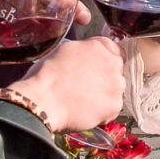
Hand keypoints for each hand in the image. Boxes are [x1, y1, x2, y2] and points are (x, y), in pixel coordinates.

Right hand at [2, 35, 123, 134]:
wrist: (43, 101)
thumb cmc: (46, 76)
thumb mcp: (64, 49)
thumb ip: (84, 49)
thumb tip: (89, 53)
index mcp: (100, 47)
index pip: (113, 50)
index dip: (102, 61)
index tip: (94, 69)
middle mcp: (113, 64)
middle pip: (116, 71)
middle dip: (104, 78)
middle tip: (84, 86)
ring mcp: (116, 86)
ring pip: (115, 90)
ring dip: (104, 94)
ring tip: (82, 99)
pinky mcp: (115, 106)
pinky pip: (112, 108)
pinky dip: (101, 111)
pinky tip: (84, 109)